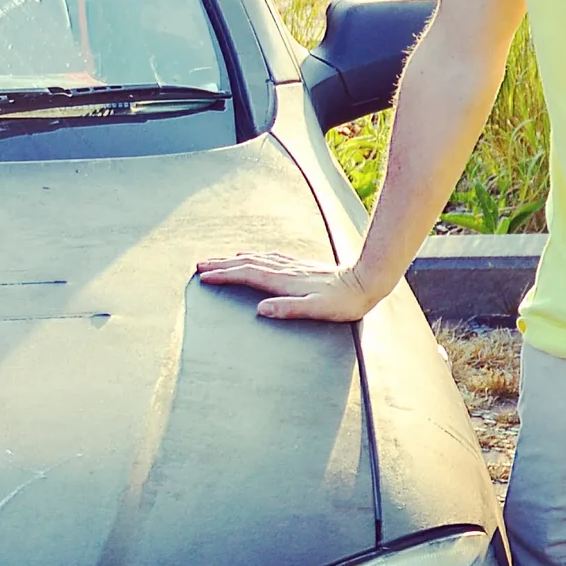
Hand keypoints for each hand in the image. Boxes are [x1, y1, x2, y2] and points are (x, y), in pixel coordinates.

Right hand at [193, 252, 384, 323]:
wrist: (366, 282)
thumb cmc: (343, 302)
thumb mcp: (316, 310)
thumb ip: (288, 309)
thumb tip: (261, 309)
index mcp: (283, 281)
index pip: (246, 275)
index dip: (223, 275)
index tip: (203, 276)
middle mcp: (284, 270)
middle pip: (245, 264)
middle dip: (221, 264)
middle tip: (199, 265)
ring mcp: (292, 266)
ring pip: (255, 259)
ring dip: (233, 259)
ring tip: (216, 260)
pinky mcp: (300, 266)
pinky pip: (268, 259)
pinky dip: (253, 257)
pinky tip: (251, 256)